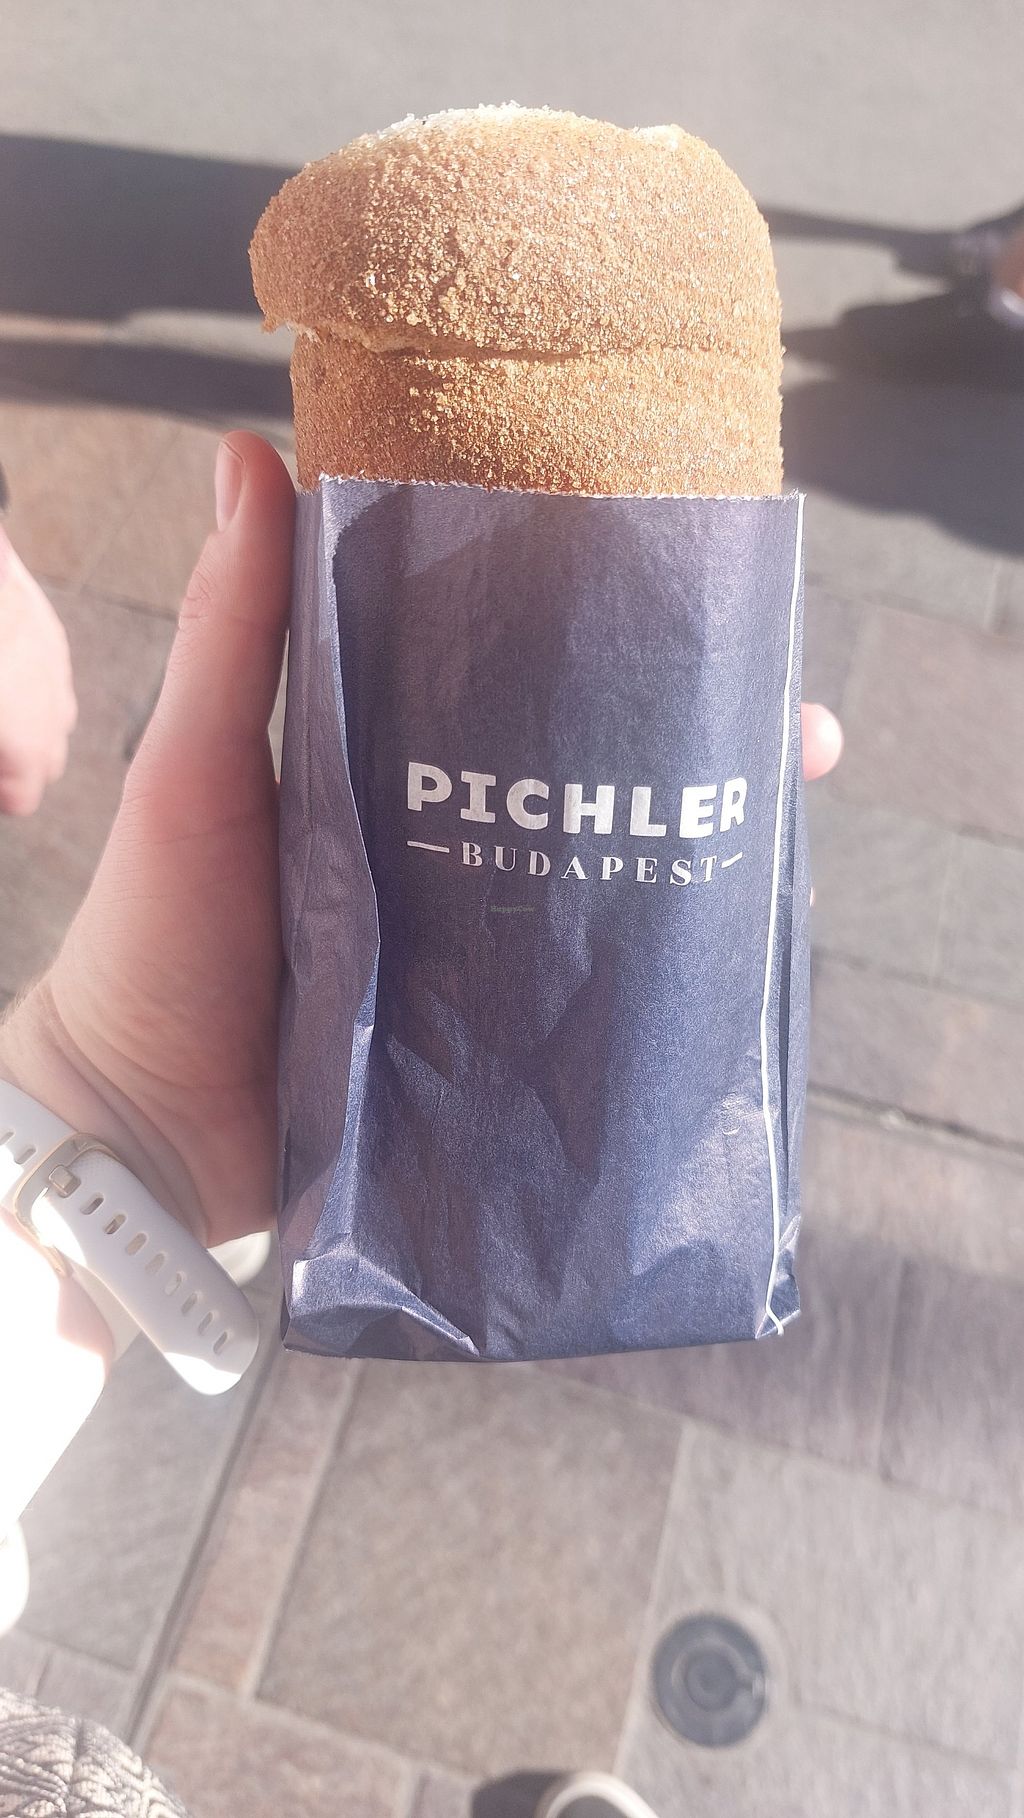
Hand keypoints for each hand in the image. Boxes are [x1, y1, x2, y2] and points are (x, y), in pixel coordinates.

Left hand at [0, 439, 841, 1253]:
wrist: (146, 1129)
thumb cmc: (153, 935)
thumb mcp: (194, 768)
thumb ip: (232, 631)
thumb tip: (248, 448)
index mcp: (380, 757)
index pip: (509, 671)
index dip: (600, 629)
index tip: (692, 585)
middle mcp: (441, 835)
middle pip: (586, 771)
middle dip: (697, 742)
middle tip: (795, 726)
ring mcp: (468, 934)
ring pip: (605, 868)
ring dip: (701, 839)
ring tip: (792, 812)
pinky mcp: (483, 1024)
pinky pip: (582, 978)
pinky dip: (658, 952)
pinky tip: (729, 931)